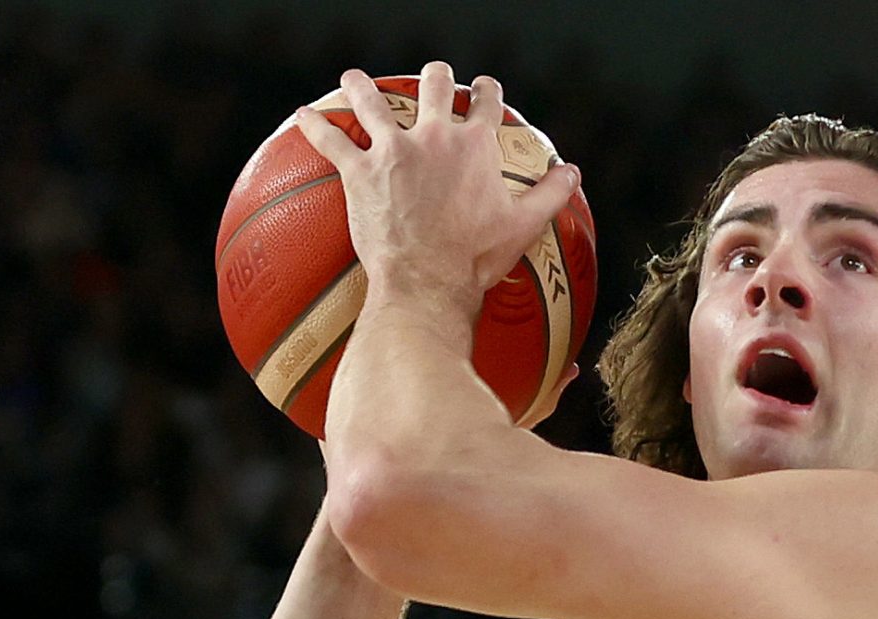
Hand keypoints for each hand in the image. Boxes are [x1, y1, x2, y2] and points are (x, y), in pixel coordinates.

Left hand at [291, 63, 580, 321]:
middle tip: (433, 77)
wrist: (430, 282)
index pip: (485, 102)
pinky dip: (315, 126)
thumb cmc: (476, 259)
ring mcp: (393, 150)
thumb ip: (551, 194)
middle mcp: (434, 136)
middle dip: (435, 77)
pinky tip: (304, 116)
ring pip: (374, 101)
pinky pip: (331, 140)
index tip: (483, 88)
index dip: (486, 91)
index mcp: (474, 145)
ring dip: (363, 86)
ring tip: (354, 78)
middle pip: (434, 87)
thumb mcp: (524, 226)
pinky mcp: (360, 171)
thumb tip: (573, 172)